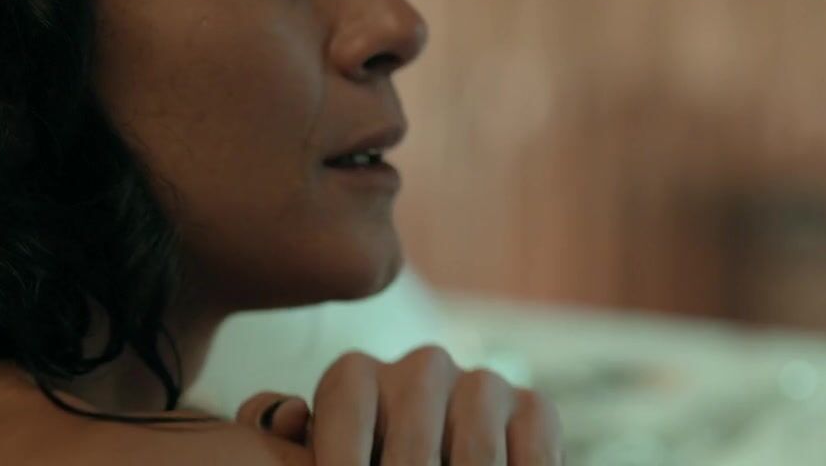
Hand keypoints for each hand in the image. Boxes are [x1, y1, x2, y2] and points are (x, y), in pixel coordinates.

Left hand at [235, 345, 561, 464]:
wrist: (443, 458)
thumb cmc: (368, 464)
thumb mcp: (326, 457)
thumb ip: (288, 446)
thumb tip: (288, 416)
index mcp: (357, 376)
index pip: (347, 402)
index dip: (341, 455)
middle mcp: (420, 368)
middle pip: (412, 442)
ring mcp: (483, 385)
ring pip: (475, 455)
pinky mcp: (537, 410)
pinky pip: (534, 452)